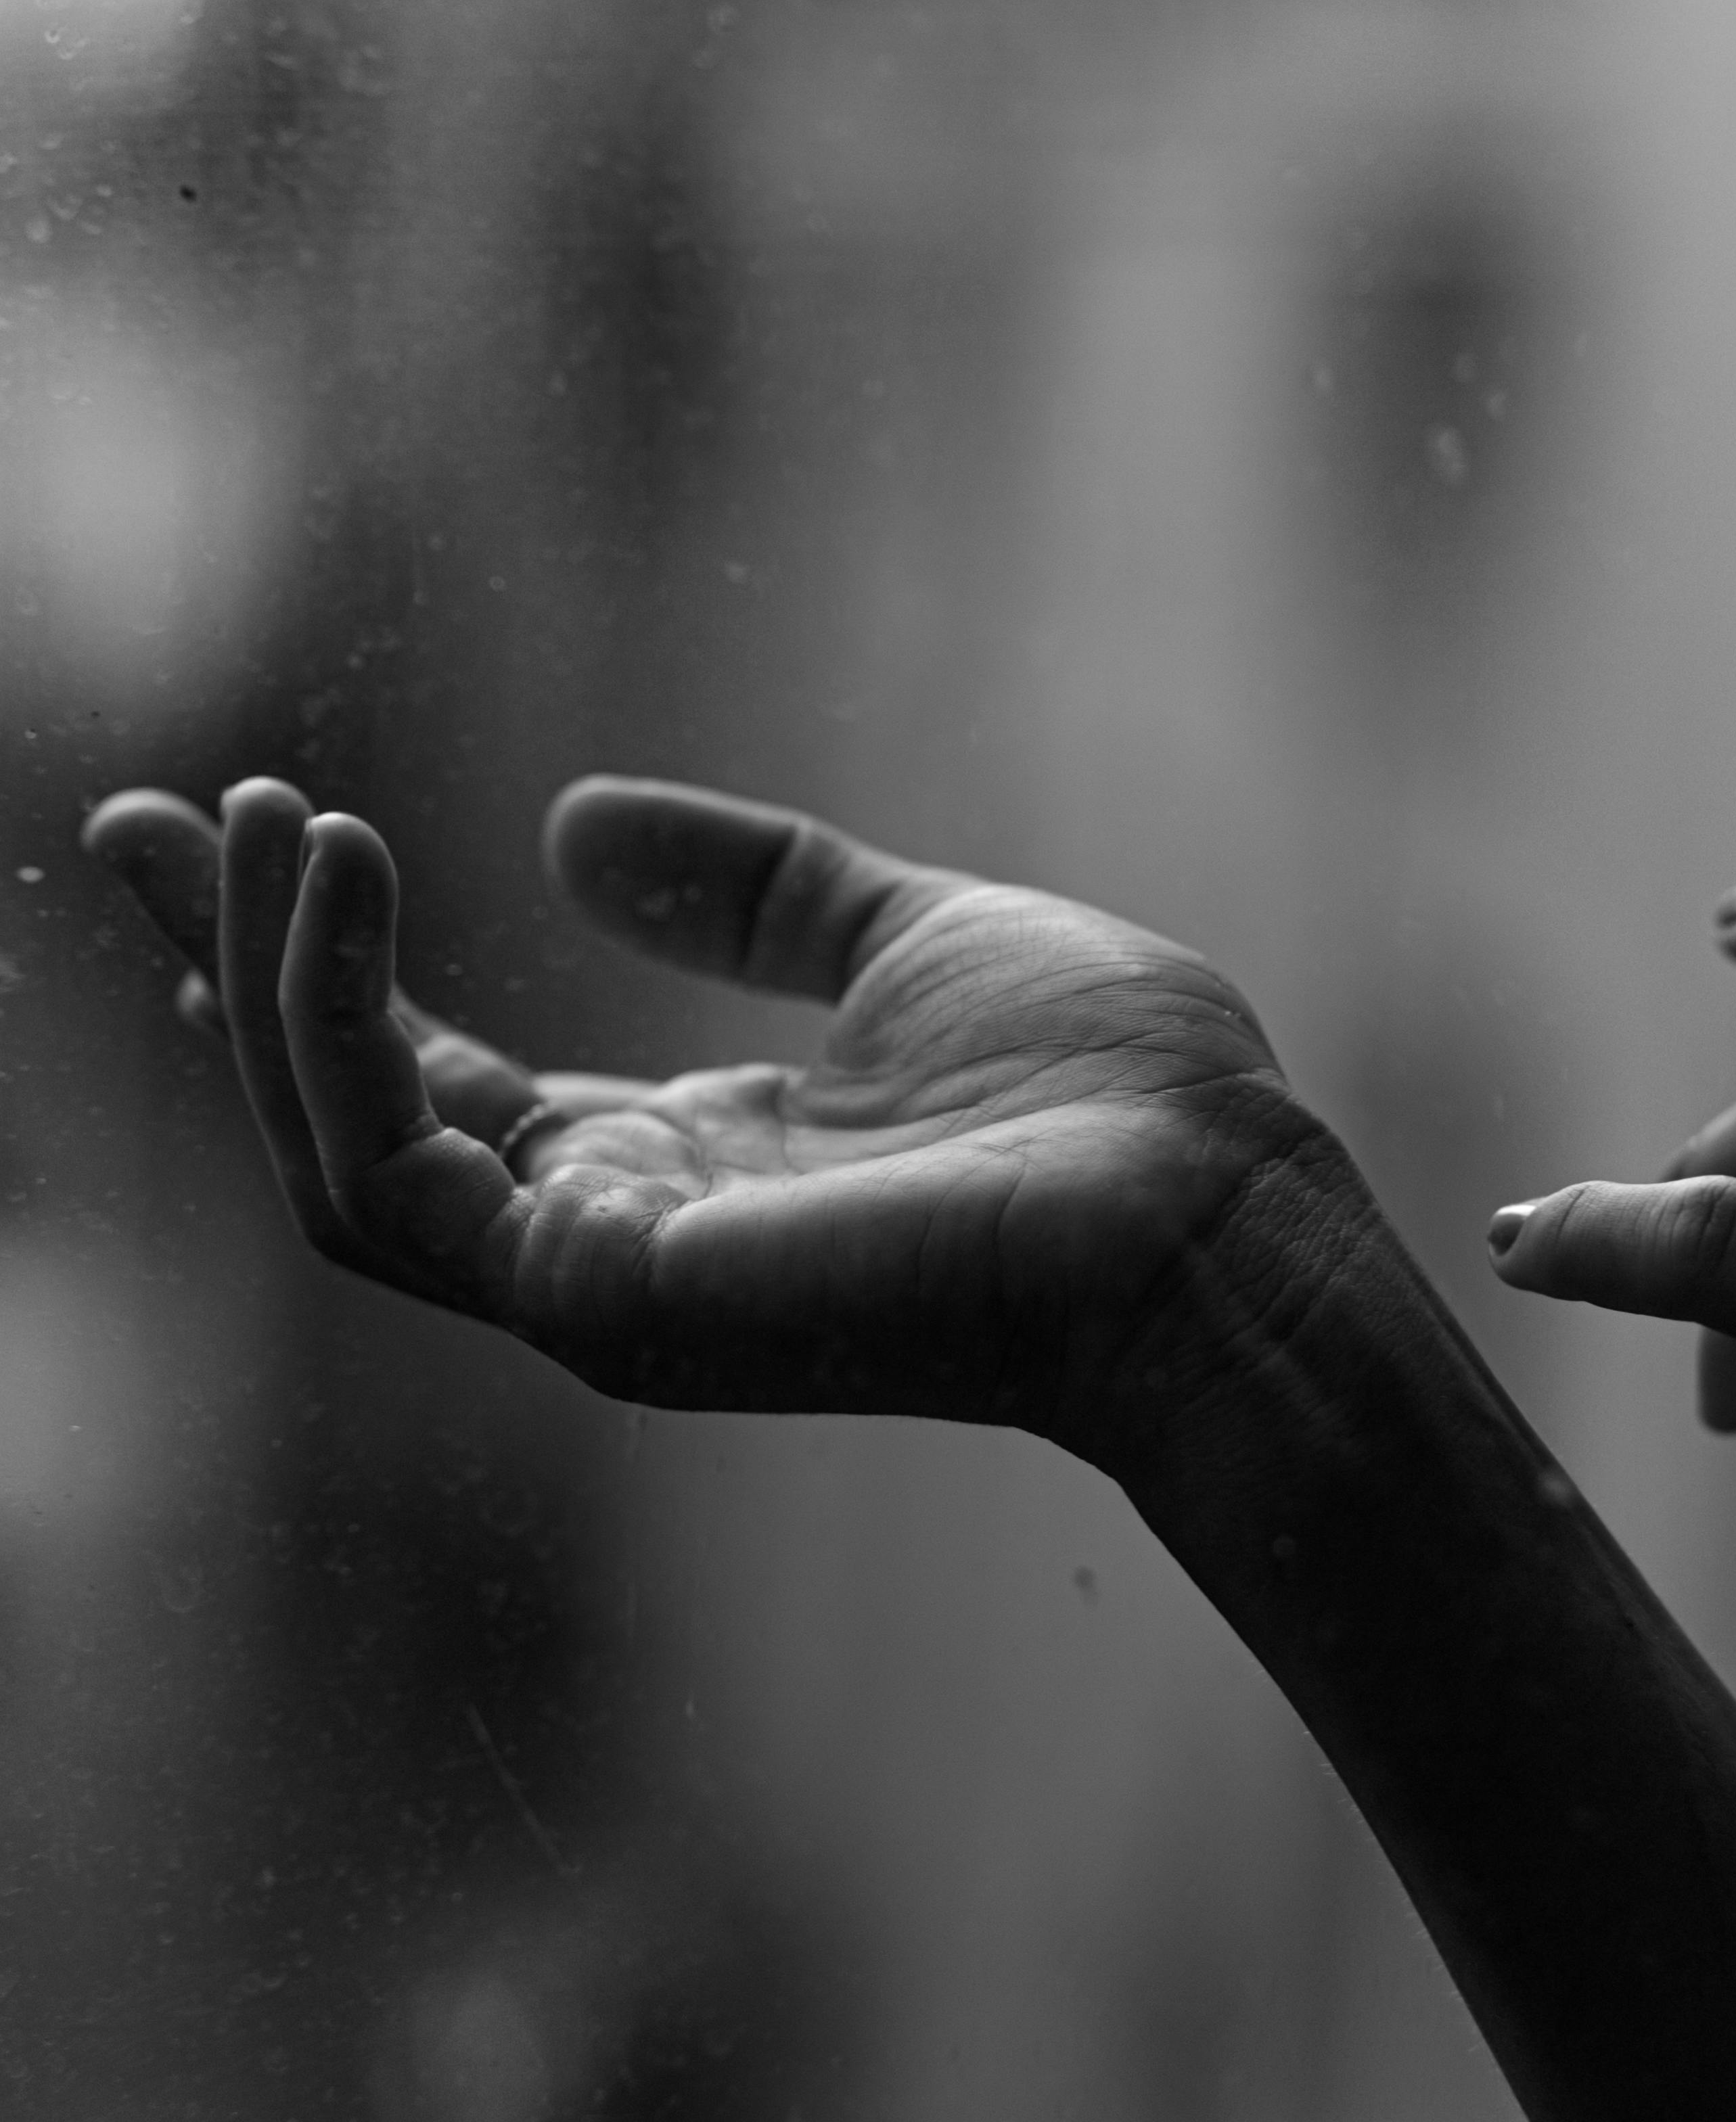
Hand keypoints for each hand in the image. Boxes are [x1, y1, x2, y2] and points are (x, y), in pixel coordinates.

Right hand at [82, 775, 1313, 1464]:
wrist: (1210, 1208)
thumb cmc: (1109, 1097)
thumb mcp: (901, 937)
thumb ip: (742, 893)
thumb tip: (565, 823)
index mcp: (676, 1164)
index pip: (434, 1070)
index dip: (324, 956)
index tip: (244, 821)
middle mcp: (610, 1239)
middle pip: (343, 1116)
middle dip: (230, 966)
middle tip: (138, 818)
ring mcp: (595, 1289)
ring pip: (333, 1152)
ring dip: (269, 982)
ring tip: (265, 822)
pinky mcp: (600, 1303)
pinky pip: (389, 1177)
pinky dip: (334, 1030)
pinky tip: (338, 885)